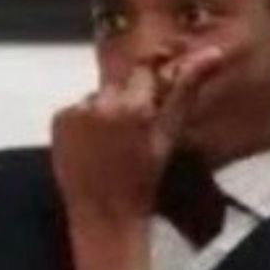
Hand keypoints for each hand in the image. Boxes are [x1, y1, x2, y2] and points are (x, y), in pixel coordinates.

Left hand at [51, 46, 226, 228]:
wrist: (103, 216)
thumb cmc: (141, 183)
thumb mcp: (167, 137)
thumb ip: (185, 92)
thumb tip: (212, 54)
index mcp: (133, 107)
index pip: (144, 70)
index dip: (149, 81)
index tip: (150, 98)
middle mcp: (101, 104)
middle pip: (119, 84)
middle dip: (127, 99)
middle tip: (131, 132)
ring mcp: (76, 112)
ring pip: (97, 97)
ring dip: (104, 111)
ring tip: (110, 144)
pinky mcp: (57, 122)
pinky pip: (76, 110)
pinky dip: (83, 122)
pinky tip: (92, 147)